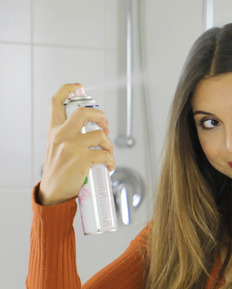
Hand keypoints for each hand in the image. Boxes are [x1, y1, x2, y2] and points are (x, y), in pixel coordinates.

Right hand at [38, 83, 114, 205]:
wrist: (53, 191)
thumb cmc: (59, 170)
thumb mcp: (56, 147)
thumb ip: (69, 135)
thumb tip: (94, 129)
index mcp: (54, 130)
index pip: (56, 103)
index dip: (68, 90)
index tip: (79, 87)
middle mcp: (61, 135)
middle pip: (84, 112)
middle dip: (101, 116)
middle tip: (105, 126)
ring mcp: (71, 146)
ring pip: (100, 134)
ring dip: (109, 144)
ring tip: (107, 153)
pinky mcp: (81, 158)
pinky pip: (105, 154)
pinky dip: (111, 160)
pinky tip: (108, 165)